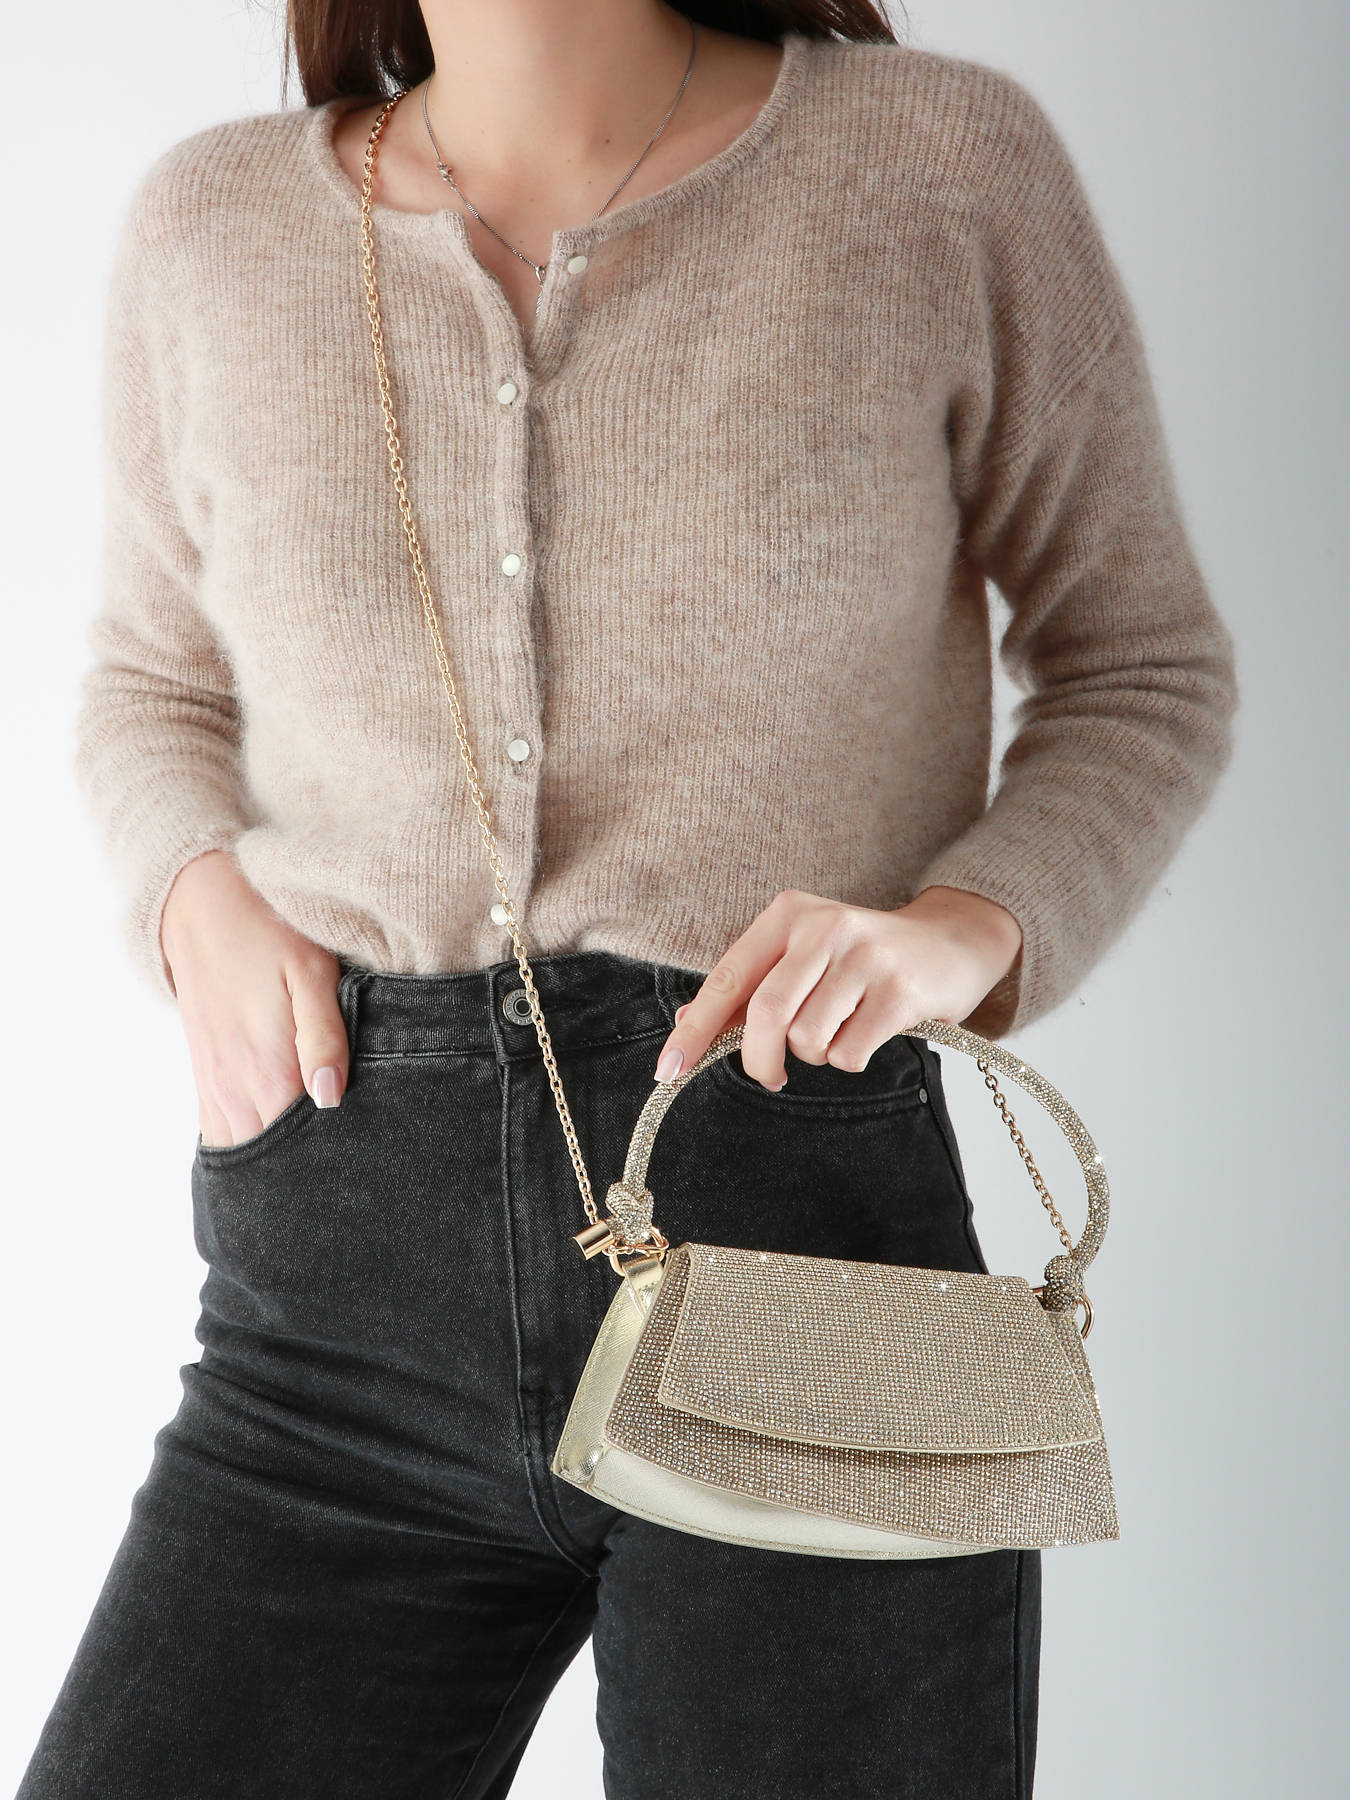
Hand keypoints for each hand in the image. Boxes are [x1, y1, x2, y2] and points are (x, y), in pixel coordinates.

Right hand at [160, 849, 349, 1148]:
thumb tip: (330, 1098)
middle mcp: (236, 1089)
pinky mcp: (207, 1076)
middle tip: (348, 1182)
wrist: (202, 904)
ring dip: (275, 1167)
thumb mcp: (312, 972)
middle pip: (271, 1160)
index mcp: (270, 1071)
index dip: (333, 1164)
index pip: (301, 1147)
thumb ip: (324, 1037)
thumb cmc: (270, 931)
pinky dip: (247, 1149)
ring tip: (316, 1177)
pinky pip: (219, 1133)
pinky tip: (277, 1156)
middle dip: (307, 1176)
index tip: (366, 1171)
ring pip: (242, 1153)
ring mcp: (216, 1086)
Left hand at [653, 886, 1022, 1090]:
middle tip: (770, 1076)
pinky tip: (867, 1034)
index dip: (694, 1031)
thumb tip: (692, 1021)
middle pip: (767, 1015)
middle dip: (759, 1060)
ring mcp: (866, 957)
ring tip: (838, 1033)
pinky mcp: (902, 990)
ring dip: (816, 1055)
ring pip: (809, 1039)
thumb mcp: (804, 956)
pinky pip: (850, 1053)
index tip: (667, 1072)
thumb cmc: (864, 957)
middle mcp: (825, 926)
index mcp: (789, 914)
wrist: (952, 941)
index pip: (727, 979)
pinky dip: (850, 1058)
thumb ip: (752, 987)